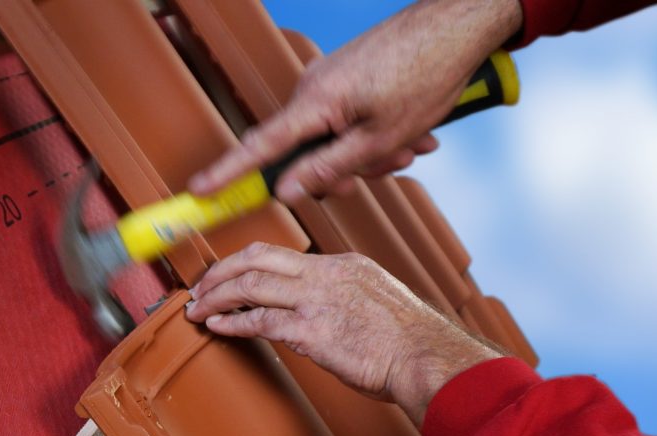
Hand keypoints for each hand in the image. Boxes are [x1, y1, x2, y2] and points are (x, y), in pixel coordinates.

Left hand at [184, 243, 501, 424]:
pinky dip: (231, 322)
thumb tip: (326, 315)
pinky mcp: (311, 331)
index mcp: (345, 265)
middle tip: (200, 286)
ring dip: (216, 296)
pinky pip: (258, 321)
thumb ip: (347, 300)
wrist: (430, 360)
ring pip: (250, 284)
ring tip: (197, 308)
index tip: (229, 276)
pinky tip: (216, 325)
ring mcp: (318, 300)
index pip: (283, 255)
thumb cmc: (412, 344)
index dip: (247, 264)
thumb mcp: (379, 303)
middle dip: (221, 271)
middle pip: (257, 258)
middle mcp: (328, 274)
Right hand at [188, 0, 522, 204]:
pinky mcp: (349, 75)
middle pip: (307, 150)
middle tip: (383, 169)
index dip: (229, 172)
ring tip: (413, 144)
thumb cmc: (425, 75)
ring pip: (336, 136)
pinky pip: (350, 117)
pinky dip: (377, 130)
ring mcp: (331, 80)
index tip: (199, 188)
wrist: (456, 23)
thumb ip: (328, 168)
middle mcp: (314, 88)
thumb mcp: (379, 138)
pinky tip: (413, 130)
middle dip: (343, 169)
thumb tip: (285, 190)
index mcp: (315, 103)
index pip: (260, 146)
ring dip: (371, 151)